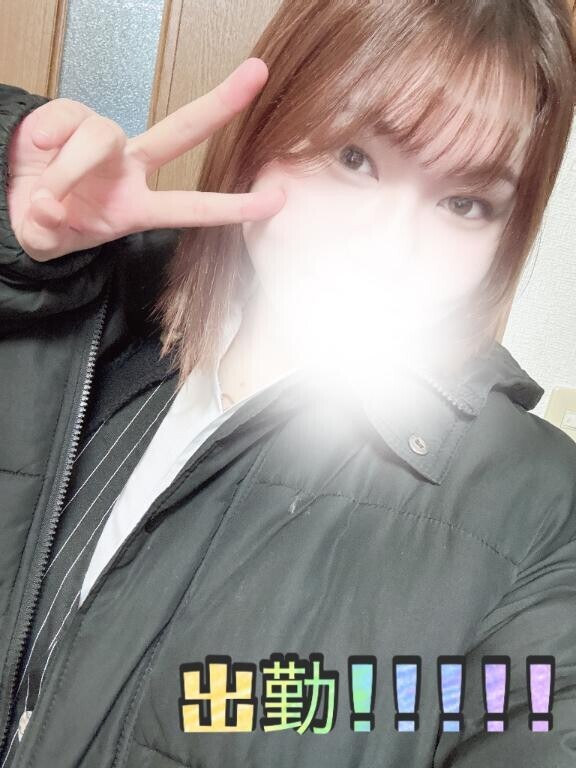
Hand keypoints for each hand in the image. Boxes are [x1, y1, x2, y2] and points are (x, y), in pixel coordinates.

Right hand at [6, 58, 285, 261]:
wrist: (12, 200)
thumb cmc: (44, 224)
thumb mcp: (48, 240)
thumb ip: (48, 230)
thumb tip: (49, 207)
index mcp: (137, 207)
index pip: (192, 207)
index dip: (234, 206)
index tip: (278, 200)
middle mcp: (129, 168)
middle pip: (181, 130)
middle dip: (220, 104)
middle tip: (257, 73)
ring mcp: (101, 140)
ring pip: (101, 134)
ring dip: (72, 167)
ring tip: (48, 195)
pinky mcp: (69, 115)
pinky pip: (64, 118)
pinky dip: (48, 138)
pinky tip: (36, 151)